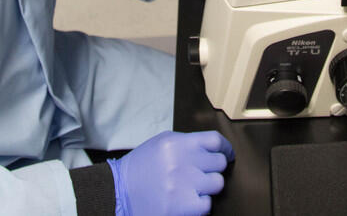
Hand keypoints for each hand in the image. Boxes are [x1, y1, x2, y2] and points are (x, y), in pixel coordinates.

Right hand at [108, 130, 233, 215]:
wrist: (118, 192)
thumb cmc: (140, 168)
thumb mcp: (161, 144)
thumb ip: (186, 143)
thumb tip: (211, 149)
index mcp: (177, 143)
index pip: (215, 141)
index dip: (226, 148)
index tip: (227, 154)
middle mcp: (183, 161)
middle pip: (219, 162)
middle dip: (213, 168)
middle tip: (204, 173)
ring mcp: (184, 184)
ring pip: (217, 183)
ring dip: (208, 187)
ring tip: (194, 188)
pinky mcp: (183, 206)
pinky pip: (207, 204)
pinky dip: (200, 204)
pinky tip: (187, 201)